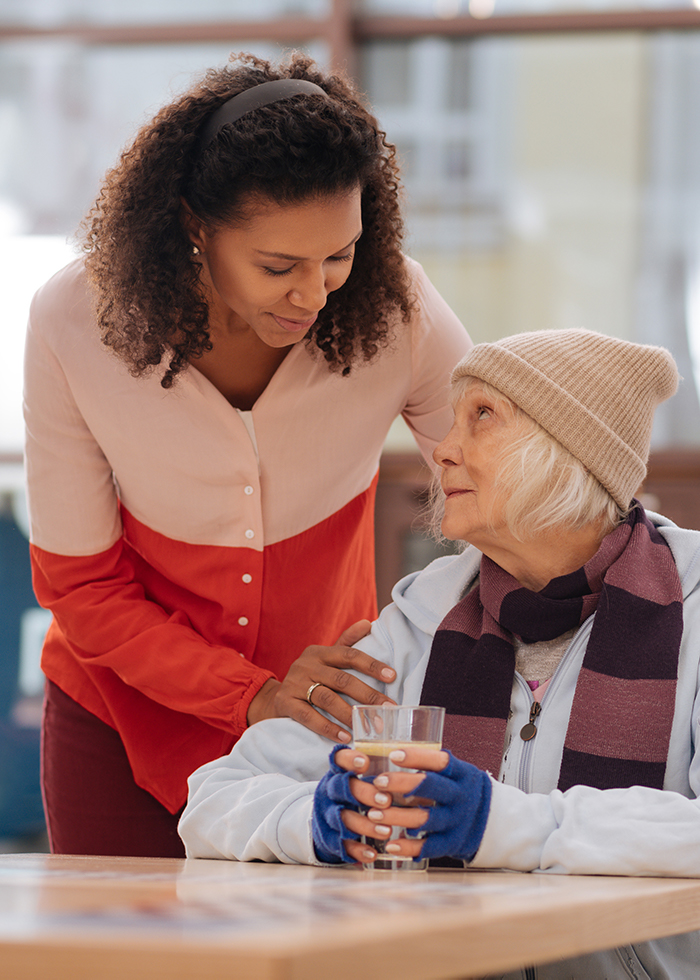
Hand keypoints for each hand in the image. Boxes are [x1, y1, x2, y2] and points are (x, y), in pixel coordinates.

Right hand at [246, 620, 396, 742]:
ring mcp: (294, 684)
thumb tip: (367, 623)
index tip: (393, 676)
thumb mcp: (325, 659)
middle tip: (388, 709)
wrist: (273, 698)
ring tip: (369, 727)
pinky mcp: (285, 703)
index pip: (349, 654)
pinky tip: (345, 736)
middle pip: (342, 679)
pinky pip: (309, 716)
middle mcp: (306, 665)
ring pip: (327, 699)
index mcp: (319, 652)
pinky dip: (328, 727)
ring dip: (350, 714)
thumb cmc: (308, 678)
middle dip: (368, 695)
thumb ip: (346, 642)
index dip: (372, 665)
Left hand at [315, 746, 491, 864]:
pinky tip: (390, 844)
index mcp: (462, 773)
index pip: (441, 761)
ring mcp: (457, 821)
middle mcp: (461, 796)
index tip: (393, 755)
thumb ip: (432, 765)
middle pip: (431, 787)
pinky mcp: (453, 843)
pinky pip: (429, 847)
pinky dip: (408, 848)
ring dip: (396, 817)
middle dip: (402, 784)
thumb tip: (390, 750)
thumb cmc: (464, 790)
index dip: (417, 757)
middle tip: (378, 782)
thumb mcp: (457, 772)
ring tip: (373, 814)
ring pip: (425, 818)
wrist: (495, 821)